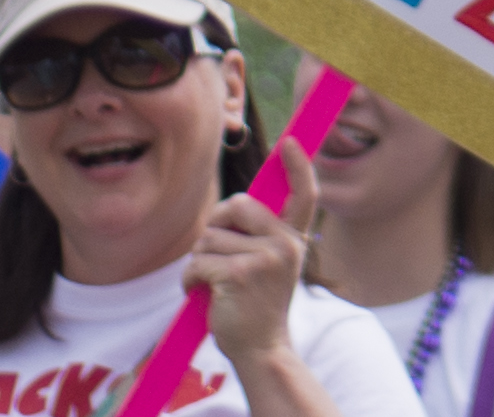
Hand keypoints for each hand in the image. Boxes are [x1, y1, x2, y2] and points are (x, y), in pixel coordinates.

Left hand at [187, 122, 321, 364]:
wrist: (261, 349)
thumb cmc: (257, 304)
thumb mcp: (270, 265)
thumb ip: (260, 236)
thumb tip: (231, 207)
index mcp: (293, 239)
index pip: (304, 194)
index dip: (298, 166)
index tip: (291, 143)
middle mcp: (284, 244)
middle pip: (236, 205)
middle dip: (215, 226)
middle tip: (216, 253)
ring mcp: (263, 259)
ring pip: (209, 237)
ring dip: (199, 261)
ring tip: (212, 283)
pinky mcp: (238, 275)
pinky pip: (198, 262)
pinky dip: (190, 279)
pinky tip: (200, 294)